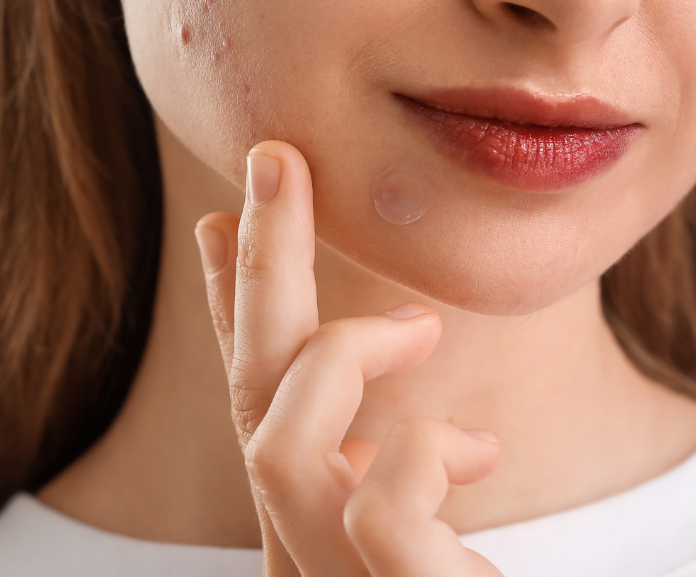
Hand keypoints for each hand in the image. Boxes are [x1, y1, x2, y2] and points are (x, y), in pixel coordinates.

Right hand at [194, 141, 504, 575]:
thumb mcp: (427, 539)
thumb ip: (409, 479)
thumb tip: (394, 405)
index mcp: (312, 536)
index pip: (260, 405)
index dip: (231, 311)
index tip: (217, 223)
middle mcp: (302, 558)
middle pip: (254, 397)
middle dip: (259, 267)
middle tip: (272, 160)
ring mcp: (332, 576)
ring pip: (278, 442)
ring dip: (343, 353)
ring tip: (420, 328)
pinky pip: (379, 499)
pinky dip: (427, 451)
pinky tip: (479, 453)